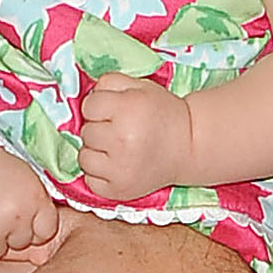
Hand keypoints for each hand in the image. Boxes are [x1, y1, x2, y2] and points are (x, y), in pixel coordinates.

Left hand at [76, 74, 192, 201]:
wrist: (187, 147)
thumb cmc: (160, 113)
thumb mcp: (139, 86)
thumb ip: (109, 83)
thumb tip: (85, 96)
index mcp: (128, 109)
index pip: (88, 106)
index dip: (99, 107)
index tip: (115, 112)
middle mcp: (123, 140)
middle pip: (86, 132)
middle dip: (99, 129)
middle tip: (120, 130)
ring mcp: (121, 168)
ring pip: (84, 157)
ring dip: (96, 152)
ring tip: (117, 149)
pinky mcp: (119, 190)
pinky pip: (90, 180)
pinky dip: (99, 174)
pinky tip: (116, 165)